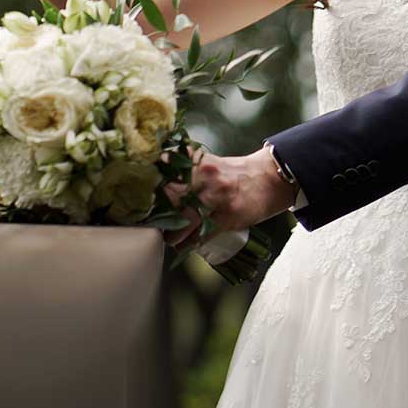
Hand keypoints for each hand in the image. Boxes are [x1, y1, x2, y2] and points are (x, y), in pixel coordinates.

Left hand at [159, 145, 295, 248]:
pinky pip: (200, 236)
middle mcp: (206, 177)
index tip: (139, 199)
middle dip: (158, 213)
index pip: (164, 174)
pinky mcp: (228, 217)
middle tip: (151, 222)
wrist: (268, 179)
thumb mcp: (206, 164)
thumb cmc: (232, 173)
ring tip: (168, 237)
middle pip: (170, 198)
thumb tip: (151, 177)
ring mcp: (217, 197)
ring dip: (171, 234)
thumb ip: (181, 168)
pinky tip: (182, 245)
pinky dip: (187, 244)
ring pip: (183, 220)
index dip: (148, 188)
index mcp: (198, 162)